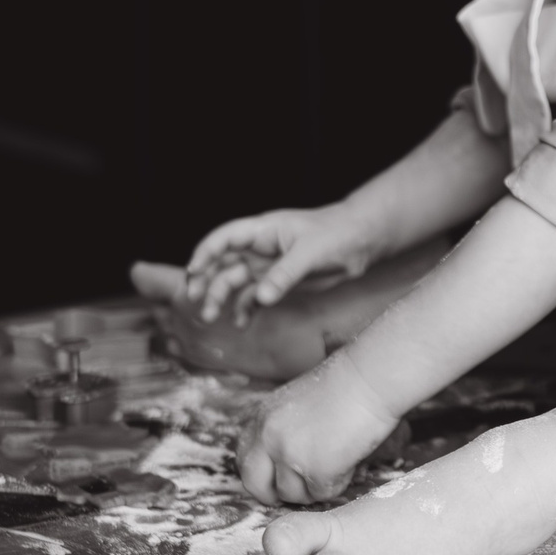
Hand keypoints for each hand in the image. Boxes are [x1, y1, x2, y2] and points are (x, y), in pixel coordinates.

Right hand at [187, 205, 383, 322]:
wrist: (361, 241)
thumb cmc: (337, 234)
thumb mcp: (311, 251)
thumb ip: (285, 274)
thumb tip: (262, 297)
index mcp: (263, 231)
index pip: (225, 238)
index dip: (206, 253)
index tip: (194, 272)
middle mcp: (259, 249)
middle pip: (222, 263)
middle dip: (205, 280)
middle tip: (195, 301)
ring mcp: (267, 267)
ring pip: (234, 282)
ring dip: (220, 298)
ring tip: (212, 318)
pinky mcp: (278, 284)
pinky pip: (254, 298)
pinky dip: (245, 309)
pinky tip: (241, 323)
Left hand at [237, 349, 402, 505]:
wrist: (371, 377)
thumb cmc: (345, 386)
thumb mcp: (297, 405)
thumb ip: (282, 431)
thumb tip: (283, 465)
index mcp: (262, 418)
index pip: (244, 460)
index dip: (261, 475)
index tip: (278, 479)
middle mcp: (268, 437)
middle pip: (255, 485)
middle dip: (276, 493)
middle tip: (300, 490)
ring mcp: (289, 454)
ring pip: (292, 494)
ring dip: (314, 486)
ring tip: (336, 461)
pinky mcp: (316, 469)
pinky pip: (322, 493)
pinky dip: (338, 482)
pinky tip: (349, 460)